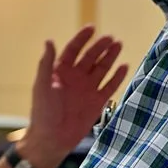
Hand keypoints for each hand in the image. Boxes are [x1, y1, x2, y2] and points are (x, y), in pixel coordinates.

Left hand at [20, 25, 128, 167]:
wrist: (52, 138)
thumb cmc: (43, 112)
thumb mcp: (42, 85)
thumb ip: (46, 63)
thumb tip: (49, 40)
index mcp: (60, 71)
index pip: (73, 50)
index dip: (82, 39)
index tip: (91, 28)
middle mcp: (76, 77)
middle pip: (90, 57)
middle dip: (100, 46)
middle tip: (110, 38)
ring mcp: (87, 89)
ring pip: (101, 68)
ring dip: (110, 57)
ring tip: (119, 45)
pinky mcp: (97, 102)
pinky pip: (110, 86)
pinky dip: (117, 77)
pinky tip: (124, 66)